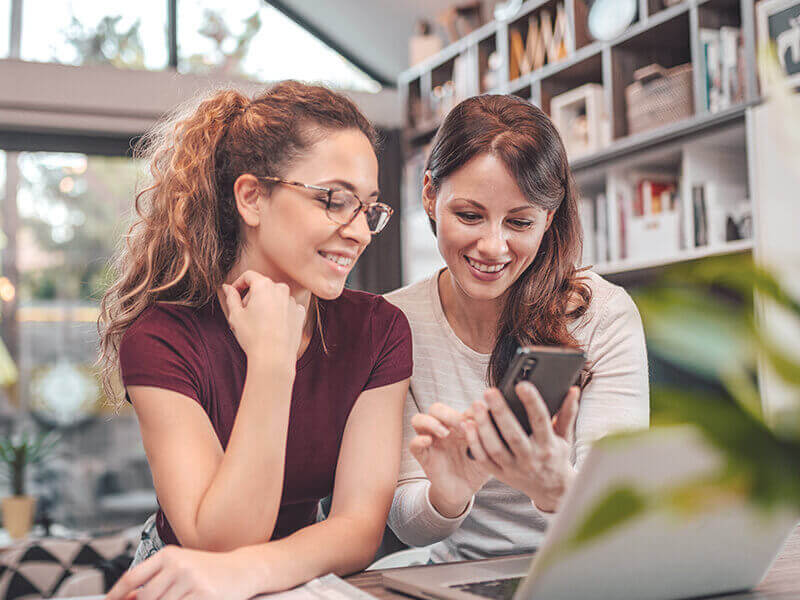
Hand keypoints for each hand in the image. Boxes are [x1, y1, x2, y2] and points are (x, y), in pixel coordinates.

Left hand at [105, 546, 260, 599]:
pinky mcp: (203, 595)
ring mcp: (191, 581)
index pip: (133, 577)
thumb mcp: (181, 567)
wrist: (242, 569)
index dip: (115, 595)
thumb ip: (155, 580)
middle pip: (144, 598)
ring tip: (179, 597)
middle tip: (159, 599)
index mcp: (169, 555)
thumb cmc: (210, 570)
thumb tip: (127, 598)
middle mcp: (178, 565)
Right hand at [221, 271, 305, 369]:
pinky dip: (279, 313)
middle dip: (251, 296)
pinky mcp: (300, 313)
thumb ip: (231, 297)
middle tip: (243, 313)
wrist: (274, 357)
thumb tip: (227, 287)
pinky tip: (272, 327)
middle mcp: (281, 289)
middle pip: (262, 286)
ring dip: (266, 304)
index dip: (238, 283)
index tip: (233, 294)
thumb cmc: (252, 336)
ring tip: (258, 323)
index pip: (249, 276)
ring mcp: (292, 301)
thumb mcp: (236, 315)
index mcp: (264, 285)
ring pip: (275, 297)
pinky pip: (287, 307)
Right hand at [410, 403, 490, 517]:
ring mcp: (431, 442)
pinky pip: (413, 444)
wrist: (465, 491)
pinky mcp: (423, 456)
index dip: (468, 411)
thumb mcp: (487, 453)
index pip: (458, 409)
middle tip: (462, 424)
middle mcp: (443, 430)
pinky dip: (419, 440)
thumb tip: (494, 420)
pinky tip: (428, 441)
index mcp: (458, 426)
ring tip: (445, 433)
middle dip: (448, 413)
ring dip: (431, 422)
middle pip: (436, 409)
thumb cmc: (476, 469)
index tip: (480, 419)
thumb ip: (488, 438)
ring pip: (419, 420)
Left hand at [462, 382, 579, 512]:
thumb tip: (574, 389)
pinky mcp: (500, 474)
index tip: (522, 384)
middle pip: (513, 435)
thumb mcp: (564, 436)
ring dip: (484, 426)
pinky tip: (468, 425)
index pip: (540, 420)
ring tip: (477, 405)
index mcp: (548, 445)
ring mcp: (514, 468)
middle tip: (490, 392)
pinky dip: (474, 443)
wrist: (551, 490)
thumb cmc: (556, 456)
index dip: (532, 402)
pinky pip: (484, 459)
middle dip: (500, 412)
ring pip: (495, 448)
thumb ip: (567, 412)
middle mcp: (531, 458)